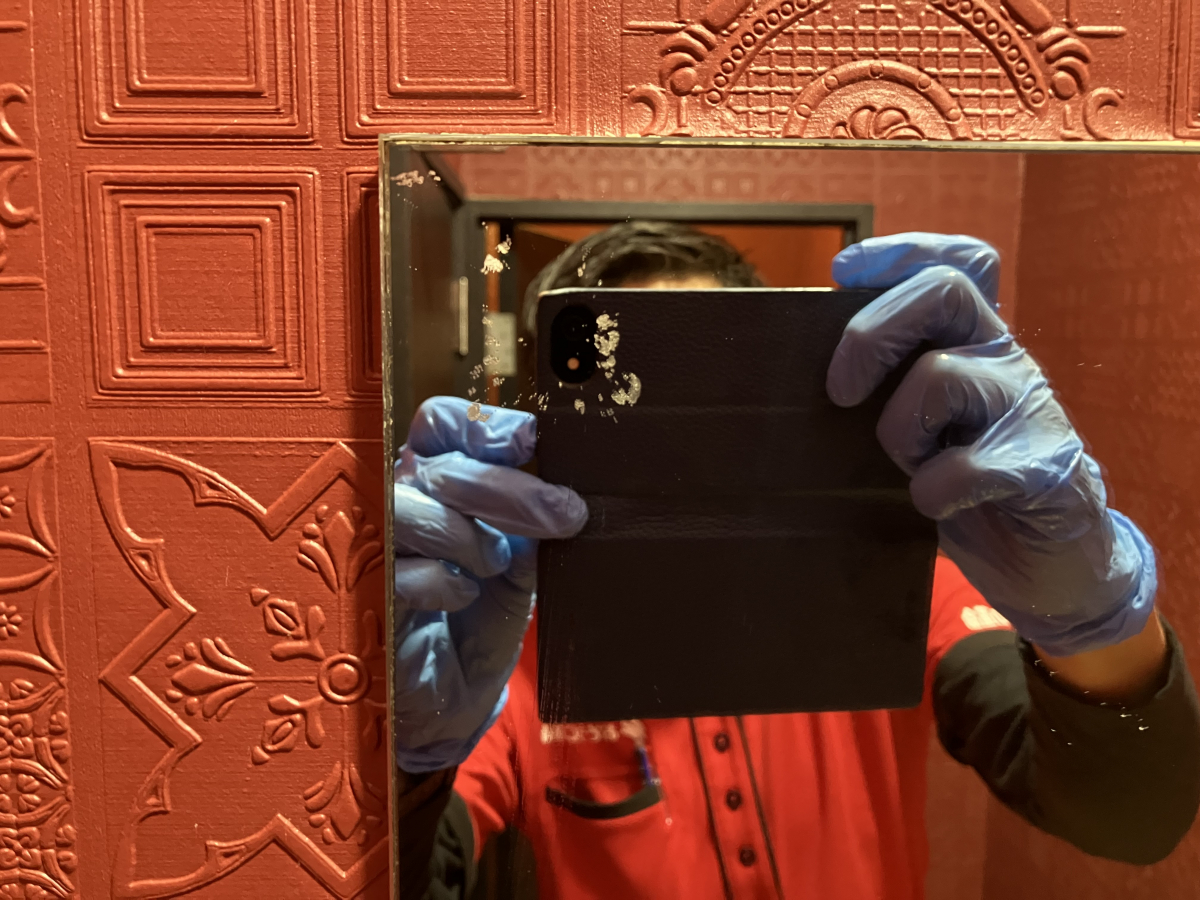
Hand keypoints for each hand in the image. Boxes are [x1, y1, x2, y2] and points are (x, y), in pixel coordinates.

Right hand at [393, 397, 587, 771]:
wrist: (456, 697)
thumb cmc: (482, 618)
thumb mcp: (519, 565)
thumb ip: (528, 526)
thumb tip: (558, 496)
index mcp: (436, 480)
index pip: (444, 424)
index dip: (485, 426)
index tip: (533, 442)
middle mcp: (399, 502)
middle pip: (439, 467)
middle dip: (507, 488)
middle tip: (565, 515)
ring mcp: (375, 548)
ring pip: (409, 510)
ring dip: (467, 536)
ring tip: (493, 565)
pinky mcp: (364, 599)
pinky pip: (397, 572)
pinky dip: (442, 582)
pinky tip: (460, 596)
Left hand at [827, 233, 1156, 656]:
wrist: (1045, 560)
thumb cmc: (962, 485)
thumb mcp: (919, 425)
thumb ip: (885, 388)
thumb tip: (803, 367)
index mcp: (973, 340)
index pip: (958, 262)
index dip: (901, 252)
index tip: (843, 271)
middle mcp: (1004, 357)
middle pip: (943, 290)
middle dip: (871, 332)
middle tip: (839, 392)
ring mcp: (1028, 406)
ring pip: (941, 375)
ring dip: (901, 431)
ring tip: (908, 467)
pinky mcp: (1045, 465)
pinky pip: (968, 465)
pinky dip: (934, 489)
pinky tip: (932, 504)